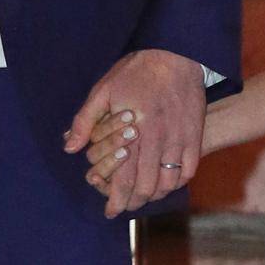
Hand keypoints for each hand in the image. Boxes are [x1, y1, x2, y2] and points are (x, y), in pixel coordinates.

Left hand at [64, 49, 203, 217]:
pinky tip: (166, 180)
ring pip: (168, 183)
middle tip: (126, 205)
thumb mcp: (104, 89)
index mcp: (133, 131)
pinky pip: (188, 170)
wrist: (176, 52)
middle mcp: (158, 139)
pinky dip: (176, 181)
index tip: (111, 212)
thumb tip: (70, 148)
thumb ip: (85, 120)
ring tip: (144, 194)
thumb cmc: (136, 71)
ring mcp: (179, 138)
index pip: (124, 179)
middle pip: (146, 187)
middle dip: (133, 202)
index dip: (116, 201)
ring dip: (155, 193)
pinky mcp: (194, 134)